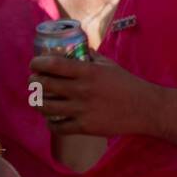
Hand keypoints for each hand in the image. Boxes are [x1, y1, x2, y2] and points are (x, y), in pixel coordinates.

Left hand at [29, 52, 146, 136]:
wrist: (144, 108)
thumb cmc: (127, 84)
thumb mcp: (109, 66)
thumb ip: (91, 57)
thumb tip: (77, 48)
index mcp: (88, 72)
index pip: (55, 64)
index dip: (38, 63)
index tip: (33, 64)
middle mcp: (82, 90)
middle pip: (46, 85)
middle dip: (34, 82)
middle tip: (33, 81)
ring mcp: (82, 110)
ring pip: (47, 107)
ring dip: (37, 103)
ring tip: (37, 100)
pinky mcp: (84, 127)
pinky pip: (58, 127)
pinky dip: (50, 123)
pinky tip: (50, 119)